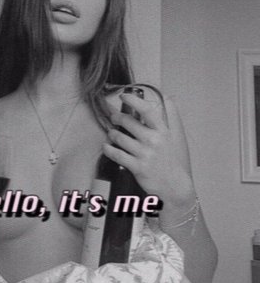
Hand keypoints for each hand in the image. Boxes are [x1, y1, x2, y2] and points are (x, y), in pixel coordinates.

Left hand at [103, 92, 195, 217]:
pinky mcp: (137, 167)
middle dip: (116, 117)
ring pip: (119, 137)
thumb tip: (161, 101)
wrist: (175, 186)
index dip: (133, 101)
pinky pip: (116, 154)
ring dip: (112, 134)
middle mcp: (153, 140)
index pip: (147, 111)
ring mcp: (145, 154)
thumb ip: (165, 120)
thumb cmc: (172, 161)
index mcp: (162, 131)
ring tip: (111, 134)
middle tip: (113, 117)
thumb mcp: (172, 138)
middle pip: (128, 122)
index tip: (123, 96)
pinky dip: (108, 149)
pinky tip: (106, 147)